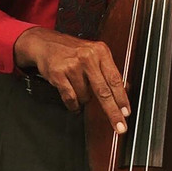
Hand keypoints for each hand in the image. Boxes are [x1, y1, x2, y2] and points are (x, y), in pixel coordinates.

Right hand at [13, 27, 129, 132]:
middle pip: (103, 91)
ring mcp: (72, 65)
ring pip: (85, 96)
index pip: (115, 79)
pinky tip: (74, 103)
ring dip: (84, 99)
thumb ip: (107, 70)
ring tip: (79, 88)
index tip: (126, 113)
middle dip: (112, 112)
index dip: (122, 98)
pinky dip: (73, 105)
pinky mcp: (58, 74)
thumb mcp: (94, 54)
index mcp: (100, 52)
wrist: (46, 43)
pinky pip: (70, 98)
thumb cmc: (72, 50)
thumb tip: (125, 90)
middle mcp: (88, 57)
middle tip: (119, 127)